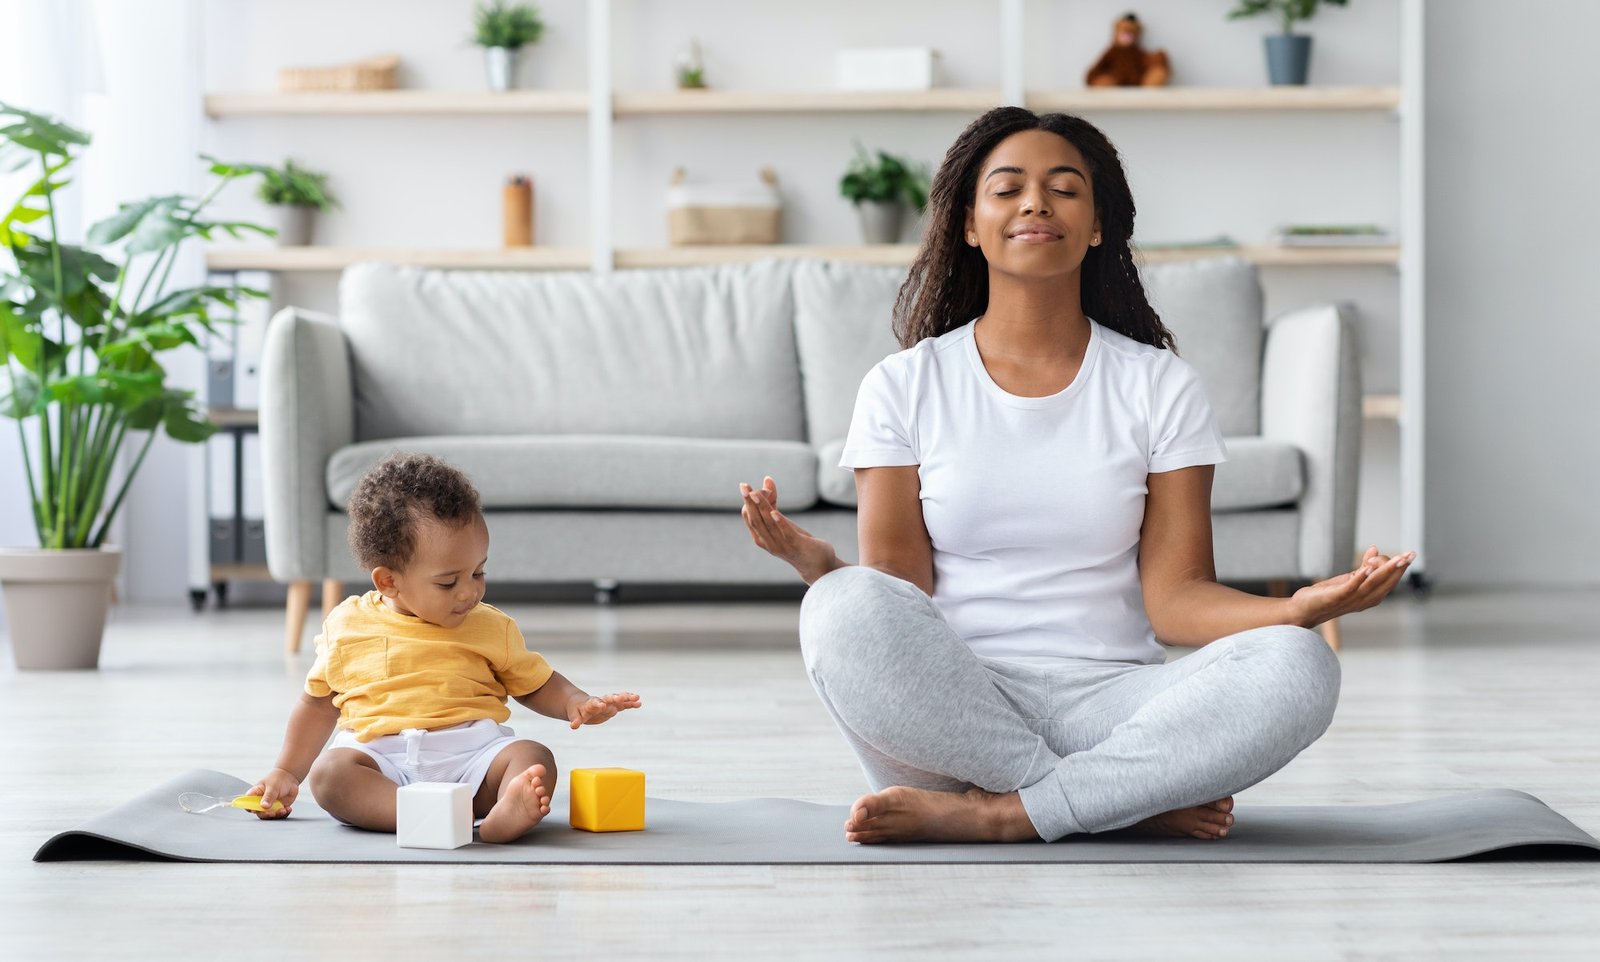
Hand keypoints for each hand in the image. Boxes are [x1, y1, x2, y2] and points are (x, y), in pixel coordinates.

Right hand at [250, 768, 298, 818]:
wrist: (290, 778)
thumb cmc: (277, 779)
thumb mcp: (273, 786)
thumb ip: (268, 796)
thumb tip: (264, 806)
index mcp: (255, 794)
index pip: (248, 803)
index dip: (250, 808)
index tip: (257, 810)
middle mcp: (261, 802)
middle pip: (259, 812)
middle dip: (266, 814)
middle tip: (273, 813)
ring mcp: (269, 805)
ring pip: (269, 815)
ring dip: (276, 815)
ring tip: (283, 810)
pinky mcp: (278, 808)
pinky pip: (279, 815)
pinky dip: (283, 814)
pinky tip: (288, 809)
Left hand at [566, 691, 641, 728]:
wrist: (580, 703)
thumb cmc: (576, 710)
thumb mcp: (574, 716)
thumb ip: (576, 720)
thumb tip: (573, 726)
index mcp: (591, 704)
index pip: (595, 703)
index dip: (598, 704)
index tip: (602, 705)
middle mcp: (602, 701)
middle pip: (609, 698)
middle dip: (615, 698)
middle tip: (621, 697)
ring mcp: (609, 703)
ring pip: (619, 699)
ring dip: (627, 698)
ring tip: (637, 697)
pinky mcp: (613, 706)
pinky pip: (623, 704)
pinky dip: (630, 704)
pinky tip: (639, 703)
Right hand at [740, 476, 841, 583]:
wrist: (818, 564)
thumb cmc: (797, 541)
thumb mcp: (782, 521)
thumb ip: (772, 502)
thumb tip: (767, 479)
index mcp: (761, 538)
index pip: (749, 517)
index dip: (749, 501)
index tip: (750, 486)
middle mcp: (768, 543)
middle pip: (755, 520)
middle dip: (749, 502)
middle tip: (743, 486)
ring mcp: (781, 546)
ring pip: (768, 524)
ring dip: (762, 508)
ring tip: (756, 494)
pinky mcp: (796, 546)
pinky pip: (786, 533)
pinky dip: (780, 522)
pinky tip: (775, 512)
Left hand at [1290, 545, 1415, 626]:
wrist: (1305, 610)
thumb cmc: (1328, 595)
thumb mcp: (1349, 579)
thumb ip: (1364, 566)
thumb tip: (1375, 548)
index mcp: (1369, 596)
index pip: (1389, 581)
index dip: (1401, 568)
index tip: (1410, 554)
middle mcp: (1364, 600)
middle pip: (1385, 582)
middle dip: (1398, 568)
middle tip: (1411, 555)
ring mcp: (1350, 600)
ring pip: (1372, 584)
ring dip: (1384, 570)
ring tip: (1397, 559)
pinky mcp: (1335, 597)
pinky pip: (1350, 588)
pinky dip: (1359, 579)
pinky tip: (1366, 568)